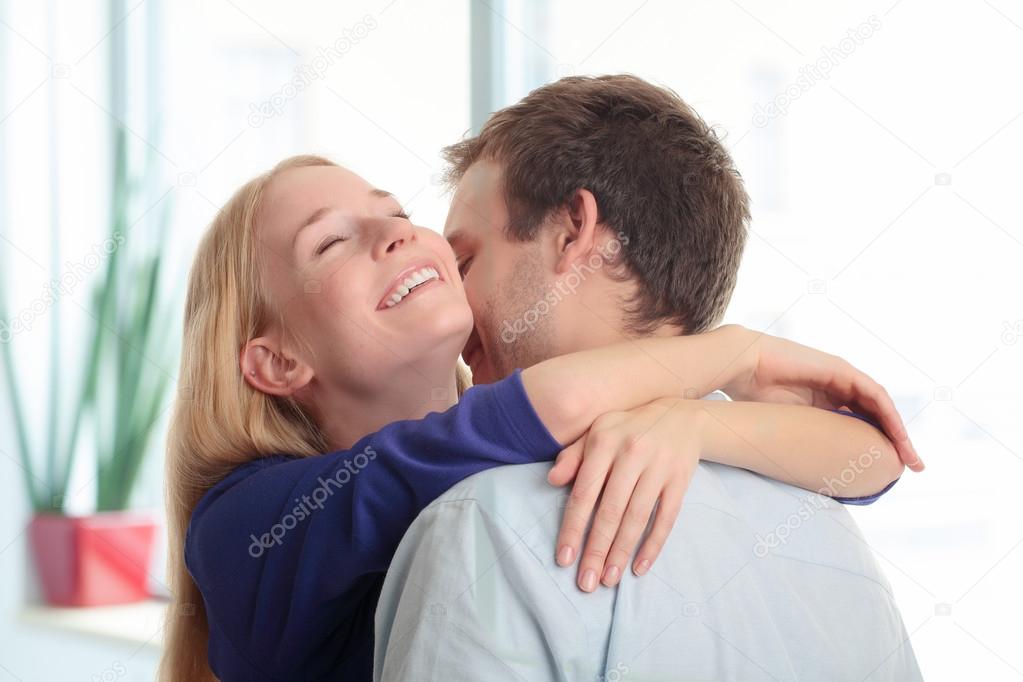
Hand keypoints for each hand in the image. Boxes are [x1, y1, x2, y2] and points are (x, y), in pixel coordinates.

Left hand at [546, 398, 701, 591]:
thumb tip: (551, 480)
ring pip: (636, 518)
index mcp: (604, 441)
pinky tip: (639, 568)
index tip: (564, 558)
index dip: (573, 527)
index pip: (584, 492)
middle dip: (596, 550)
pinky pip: (665, 519)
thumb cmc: (628, 429)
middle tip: (586, 582)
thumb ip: (573, 456)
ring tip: (608, 579)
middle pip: (610, 511)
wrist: (681, 416)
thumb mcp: (598, 431)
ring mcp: (658, 468)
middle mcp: (631, 453)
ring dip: (621, 553)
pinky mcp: (680, 481)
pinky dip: (653, 545)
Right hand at [720, 327, 922, 471]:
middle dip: (896, 441)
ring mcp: (842, 377)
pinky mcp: (842, 370)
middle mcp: (838, 387)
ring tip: (909, 455)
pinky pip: (875, 394)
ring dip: (898, 431)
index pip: (861, 423)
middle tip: (912, 466)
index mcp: (825, 401)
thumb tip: (817, 470)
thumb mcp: (789, 425)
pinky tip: (897, 434)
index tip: (891, 471)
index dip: (877, 445)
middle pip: (877, 416)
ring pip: (881, 406)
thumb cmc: (754, 397)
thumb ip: (809, 438)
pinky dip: (888, 415)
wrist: (743, 366)